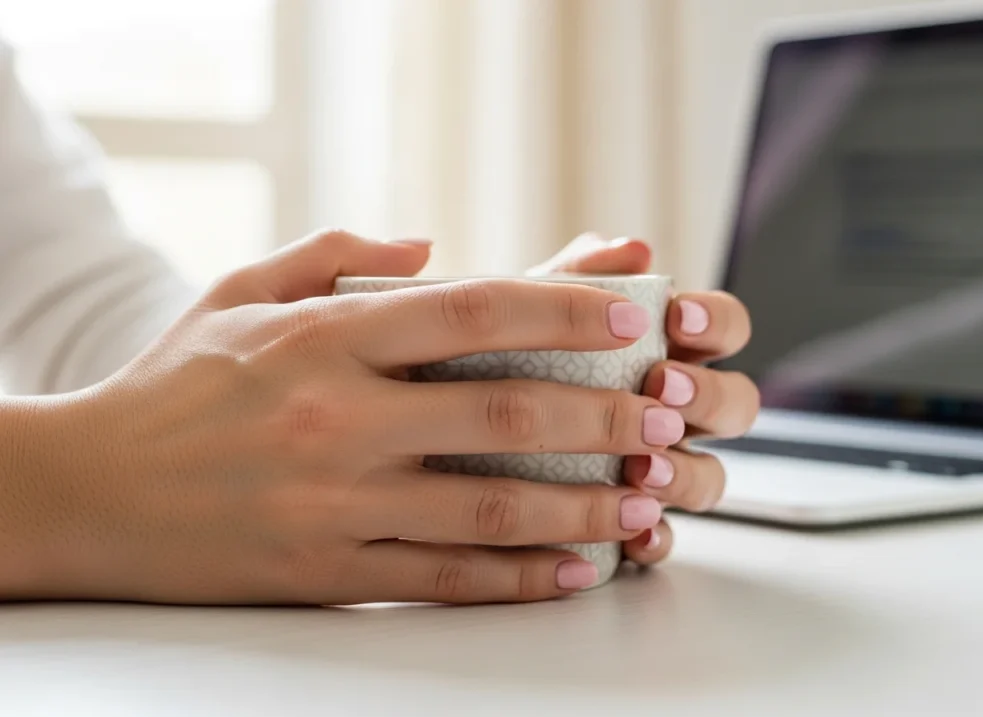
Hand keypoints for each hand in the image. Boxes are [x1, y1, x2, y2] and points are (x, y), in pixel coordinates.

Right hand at [9, 231, 679, 604]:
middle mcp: (339, 418)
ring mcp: (335, 502)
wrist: (87, 492)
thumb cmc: (171, 385)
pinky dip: (519, 577)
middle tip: (666, 416)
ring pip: (488, 507)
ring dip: (582, 506)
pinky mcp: (327, 570)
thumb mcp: (238, 291)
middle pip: (504, 414)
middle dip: (603, 416)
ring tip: (645, 501)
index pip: (471, 312)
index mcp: (326, 337)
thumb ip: (335, 252)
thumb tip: (431, 243)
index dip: (562, 311)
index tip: (631, 314)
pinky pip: (444, 577)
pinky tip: (574, 571)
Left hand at [531, 233, 759, 564]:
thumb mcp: (530, 309)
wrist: (452, 415)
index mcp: (667, 349)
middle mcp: (674, 409)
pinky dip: (656, 537)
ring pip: (710, 477)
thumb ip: (578, 277)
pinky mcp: (630, 519)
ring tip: (641, 467)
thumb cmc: (505, 351)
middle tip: (661, 387)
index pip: (726, 327)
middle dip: (708, 397)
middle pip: (736, 404)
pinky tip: (633, 534)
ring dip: (685, 473)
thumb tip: (630, 249)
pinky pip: (664, 536)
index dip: (716, 323)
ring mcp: (659, 466)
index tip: (677, 320)